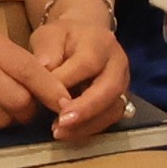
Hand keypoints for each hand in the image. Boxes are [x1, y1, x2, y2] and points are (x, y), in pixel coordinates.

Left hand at [29, 10, 132, 139]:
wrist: (85, 38)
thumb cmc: (64, 37)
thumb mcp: (50, 34)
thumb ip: (47, 49)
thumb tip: (44, 69)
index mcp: (101, 43)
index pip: (88, 64)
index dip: (67, 81)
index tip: (43, 95)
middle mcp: (118, 64)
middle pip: (110, 89)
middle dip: (85, 109)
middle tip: (60, 123)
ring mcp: (123, 84)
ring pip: (113, 109)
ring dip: (87, 124)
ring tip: (60, 132)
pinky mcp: (119, 101)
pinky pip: (109, 119)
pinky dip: (89, 129)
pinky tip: (68, 133)